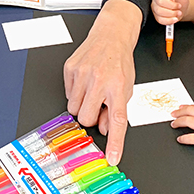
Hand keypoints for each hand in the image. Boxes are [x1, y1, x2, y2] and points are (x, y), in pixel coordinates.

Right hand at [64, 0, 141, 165]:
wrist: (111, 35)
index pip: (117, 120)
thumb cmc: (120, 62)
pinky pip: (67, 94)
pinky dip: (75, 93)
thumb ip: (117, 110)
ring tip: (92, 91)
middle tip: (98, 104)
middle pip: (87, 118)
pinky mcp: (70, 69)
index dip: (114, 142)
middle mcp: (100, 80)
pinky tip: (84, 81)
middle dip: (91, 116)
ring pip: (74, 109)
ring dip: (82, 105)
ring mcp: (83, 74)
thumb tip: (104, 129)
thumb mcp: (126, 87)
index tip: (111, 158)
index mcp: (118, 87)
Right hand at [152, 0, 193, 24]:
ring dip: (172, 13)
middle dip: (171, 5)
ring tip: (179, 12)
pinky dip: (169, 20)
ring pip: (160, 11)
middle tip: (179, 6)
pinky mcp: (157, 17)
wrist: (181, 10)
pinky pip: (161, 19)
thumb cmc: (180, 0)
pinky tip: (175, 18)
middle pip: (160, 1)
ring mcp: (155, 8)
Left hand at [171, 104, 193, 156]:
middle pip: (189, 111)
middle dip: (178, 112)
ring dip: (178, 122)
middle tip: (172, 114)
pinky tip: (180, 139)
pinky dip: (183, 138)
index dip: (186, 106)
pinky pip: (191, 138)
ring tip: (173, 124)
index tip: (180, 107)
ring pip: (188, 121)